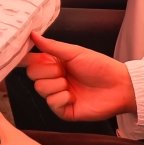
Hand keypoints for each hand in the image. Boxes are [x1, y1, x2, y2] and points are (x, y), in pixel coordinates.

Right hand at [20, 31, 136, 120]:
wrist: (119, 86)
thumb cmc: (100, 66)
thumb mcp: (75, 52)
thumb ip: (51, 46)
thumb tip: (33, 34)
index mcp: (54, 63)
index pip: (31, 61)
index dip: (25, 59)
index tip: (24, 56)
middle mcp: (54, 79)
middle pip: (33, 75)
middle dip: (46, 71)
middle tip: (62, 70)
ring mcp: (59, 95)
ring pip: (40, 89)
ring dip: (56, 84)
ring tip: (70, 83)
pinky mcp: (65, 110)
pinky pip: (51, 104)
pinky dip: (61, 98)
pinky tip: (73, 96)